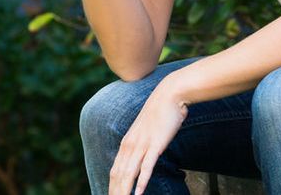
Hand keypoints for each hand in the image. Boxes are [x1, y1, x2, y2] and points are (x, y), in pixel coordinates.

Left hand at [108, 79, 188, 194]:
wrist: (169, 95)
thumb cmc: (160, 112)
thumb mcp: (146, 130)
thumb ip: (142, 144)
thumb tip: (142, 155)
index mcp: (126, 143)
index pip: (115, 171)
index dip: (111, 187)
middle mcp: (130, 145)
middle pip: (118, 175)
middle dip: (115, 192)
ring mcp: (142, 145)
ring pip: (129, 173)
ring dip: (124, 191)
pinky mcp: (155, 144)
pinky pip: (146, 166)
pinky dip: (142, 181)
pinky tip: (139, 192)